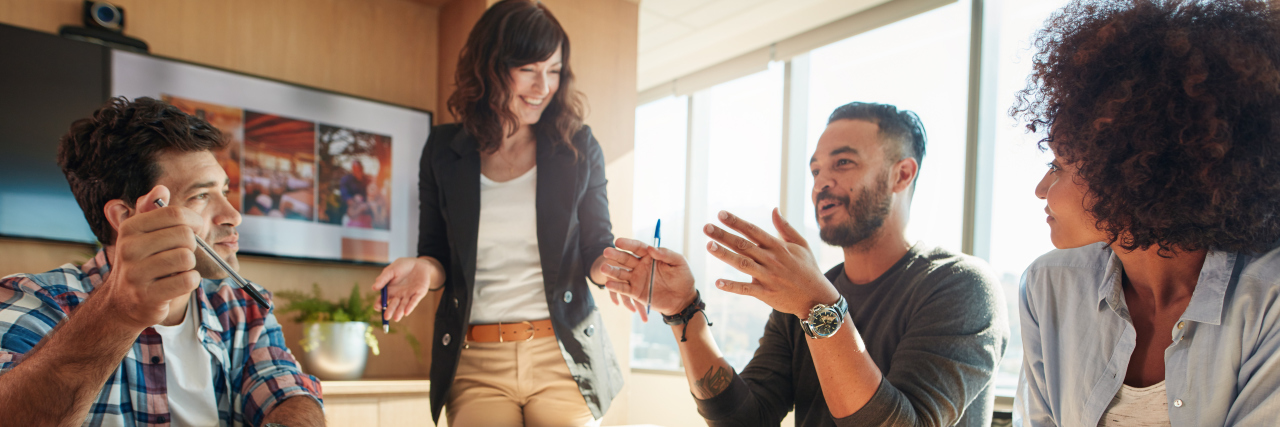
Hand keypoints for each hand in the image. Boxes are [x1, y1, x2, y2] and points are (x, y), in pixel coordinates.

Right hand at [101, 185, 204, 329]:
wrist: (124, 302)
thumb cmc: (142, 262)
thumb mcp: (142, 233)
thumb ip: (151, 209)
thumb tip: (160, 189)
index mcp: (130, 228)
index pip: (175, 214)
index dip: (194, 221)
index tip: (194, 228)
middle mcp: (129, 249)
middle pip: (185, 236)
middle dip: (191, 246)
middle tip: (179, 254)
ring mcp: (136, 274)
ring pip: (187, 258)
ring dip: (189, 265)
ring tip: (175, 269)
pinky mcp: (147, 296)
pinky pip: (188, 280)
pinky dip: (190, 281)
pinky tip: (177, 283)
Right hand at [372, 256, 443, 320]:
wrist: (418, 263)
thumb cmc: (402, 266)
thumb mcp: (391, 270)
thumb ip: (383, 278)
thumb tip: (374, 288)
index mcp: (390, 290)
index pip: (383, 300)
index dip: (380, 304)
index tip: (377, 307)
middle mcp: (399, 295)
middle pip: (393, 305)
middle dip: (390, 311)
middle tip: (386, 317)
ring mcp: (409, 295)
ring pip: (403, 305)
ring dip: (399, 312)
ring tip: (396, 318)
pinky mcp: (419, 293)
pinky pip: (414, 301)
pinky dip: (410, 306)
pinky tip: (406, 312)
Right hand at [599, 238, 696, 319]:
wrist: (684, 299)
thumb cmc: (683, 278)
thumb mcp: (679, 263)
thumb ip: (666, 254)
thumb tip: (651, 248)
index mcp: (650, 256)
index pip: (637, 247)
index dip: (628, 244)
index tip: (618, 241)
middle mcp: (641, 266)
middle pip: (625, 259)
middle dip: (615, 255)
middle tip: (606, 252)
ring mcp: (637, 279)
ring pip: (621, 273)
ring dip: (611, 270)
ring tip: (603, 268)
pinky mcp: (636, 292)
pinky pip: (624, 288)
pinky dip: (616, 286)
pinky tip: (608, 284)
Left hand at [704, 208, 837, 316]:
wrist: (817, 298)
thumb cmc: (808, 269)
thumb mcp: (801, 244)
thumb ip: (785, 227)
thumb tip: (774, 209)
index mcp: (778, 246)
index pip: (753, 231)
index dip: (736, 222)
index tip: (721, 214)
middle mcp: (771, 260)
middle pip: (743, 245)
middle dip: (724, 235)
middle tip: (706, 227)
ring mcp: (768, 277)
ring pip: (742, 264)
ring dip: (724, 255)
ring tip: (708, 246)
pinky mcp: (766, 294)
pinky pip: (746, 289)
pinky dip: (732, 286)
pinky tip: (718, 282)